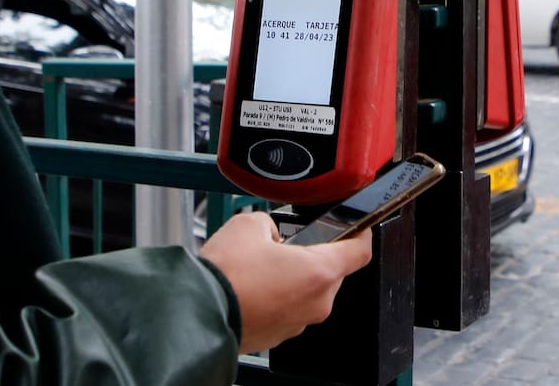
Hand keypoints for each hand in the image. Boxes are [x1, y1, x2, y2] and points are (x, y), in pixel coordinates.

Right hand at [199, 211, 371, 353]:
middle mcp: (316, 302)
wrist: (199, 311)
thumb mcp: (249, 224)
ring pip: (307, 291)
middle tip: (284, 243)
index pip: (359, 251)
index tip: (356, 227)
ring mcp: (298, 322)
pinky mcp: (279, 335)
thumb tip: (269, 232)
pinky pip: (288, 308)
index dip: (359, 233)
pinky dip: (276, 295)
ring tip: (260, 265)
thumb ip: (270, 222)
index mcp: (319, 272)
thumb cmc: (227, 274)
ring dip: (291, 276)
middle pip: (330, 271)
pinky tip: (252, 285)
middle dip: (311, 254)